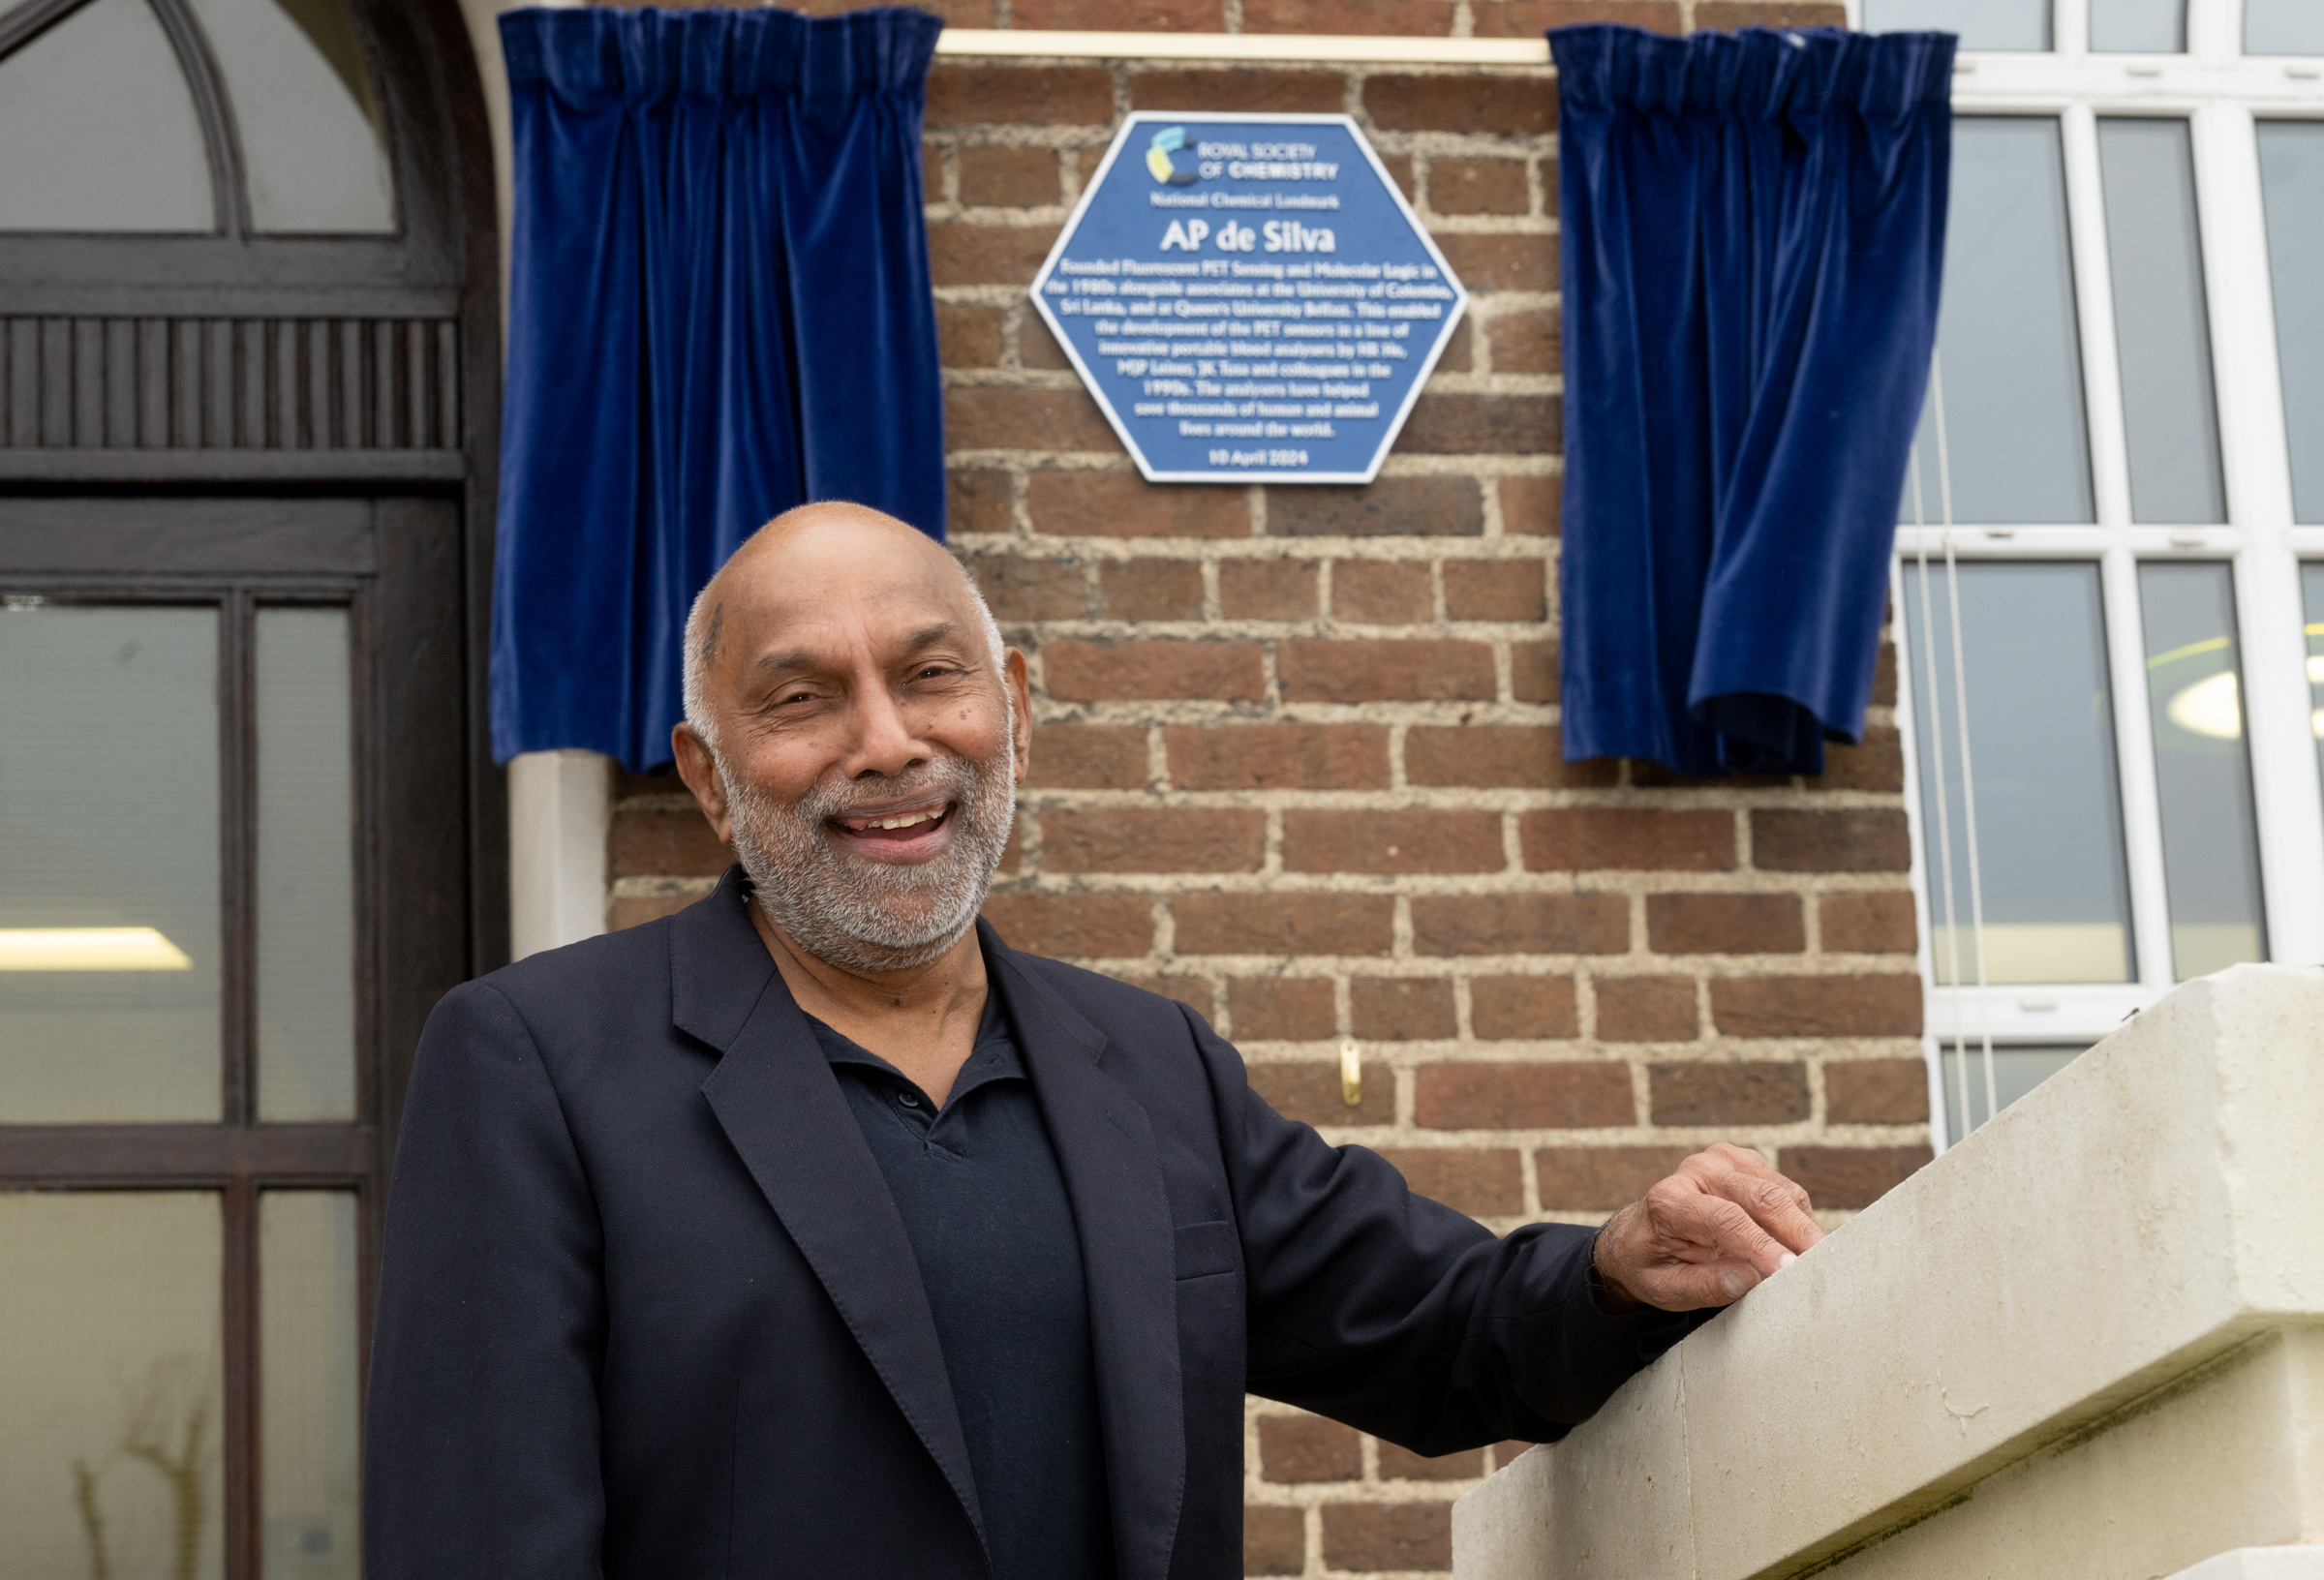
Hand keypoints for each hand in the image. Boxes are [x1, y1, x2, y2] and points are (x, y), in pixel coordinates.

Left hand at [1591, 1143, 1822, 1310]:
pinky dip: (1800, 1218)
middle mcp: (1697, 1171)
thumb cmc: (1652, 1265)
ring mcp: (1723, 1160)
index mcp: (1669, 1200)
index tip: (1789, 1271)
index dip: (1761, 1245)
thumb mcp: (1663, 1289)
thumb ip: (1704, 1286)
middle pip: (1761, 1198)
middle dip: (1797, 1233)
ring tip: (1818, 1263)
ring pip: (1781, 1191)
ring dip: (1804, 1227)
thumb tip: (1749, 1278)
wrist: (1639, 1235)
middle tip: (1823, 1268)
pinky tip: (1800, 1246)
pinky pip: (1786, 1190)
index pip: (1725, 1219)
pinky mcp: (1746, 1162)